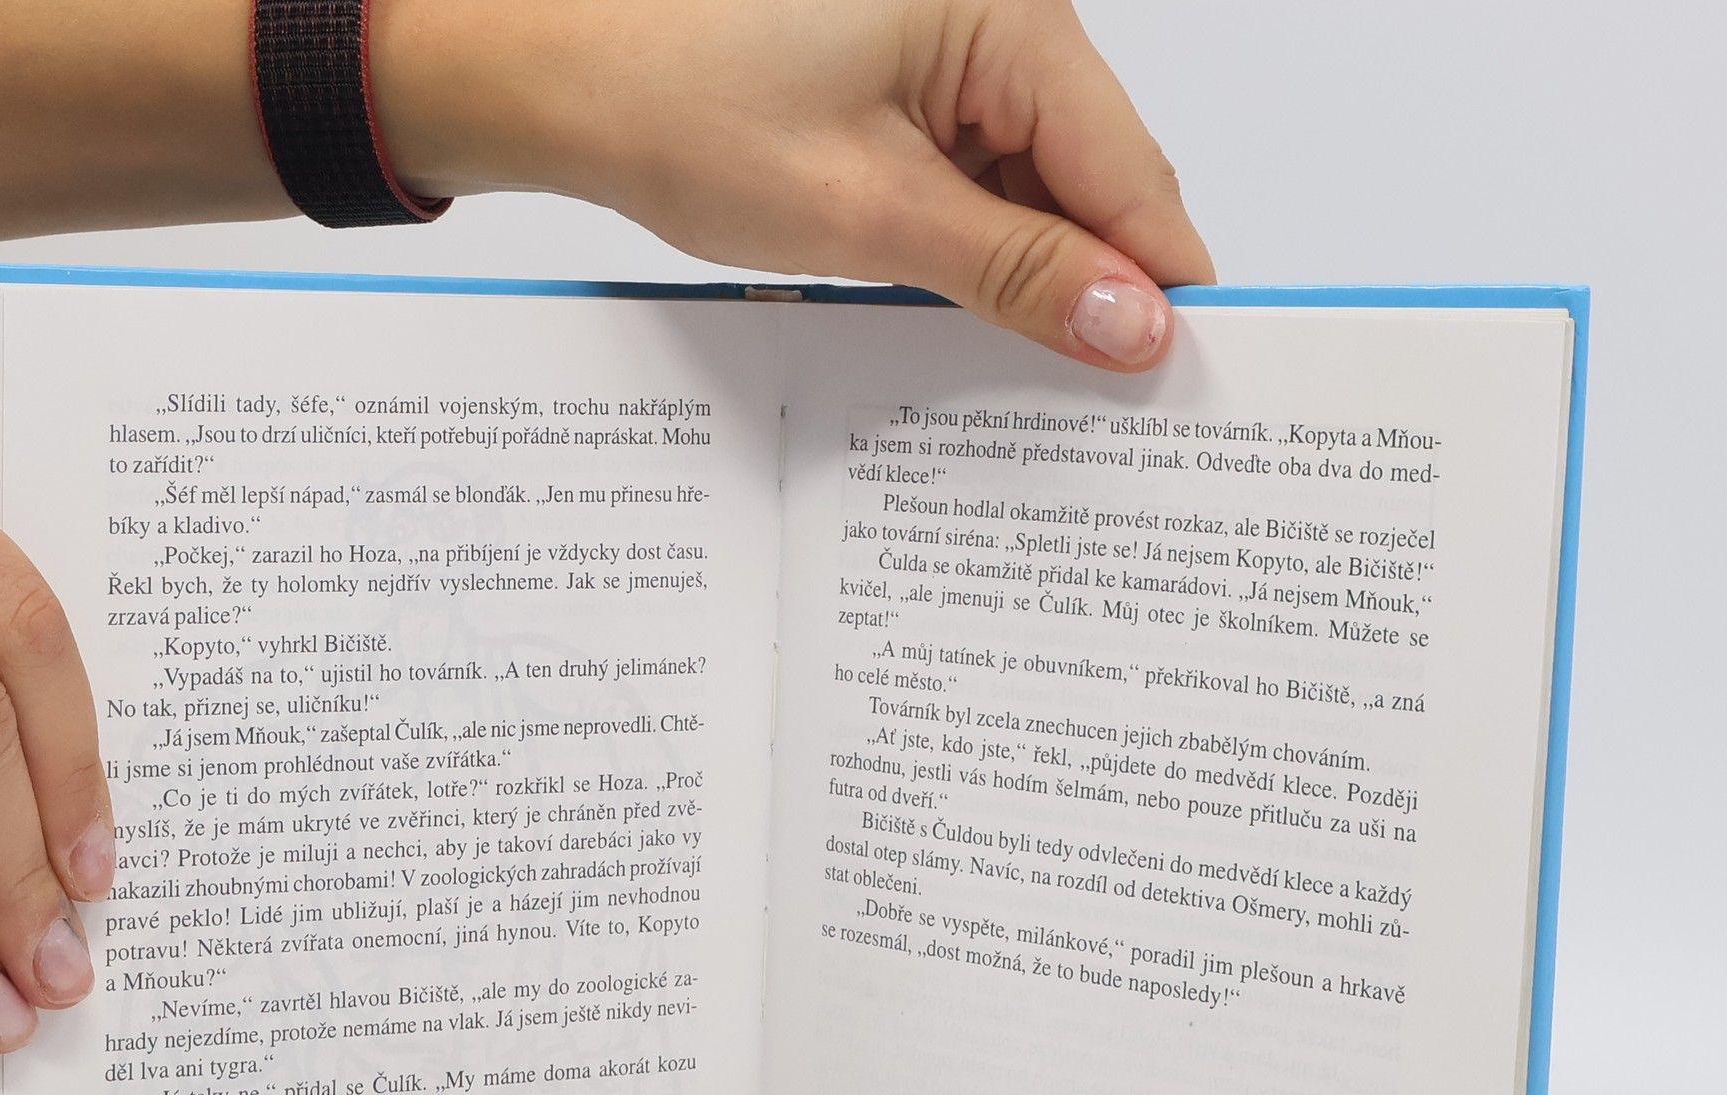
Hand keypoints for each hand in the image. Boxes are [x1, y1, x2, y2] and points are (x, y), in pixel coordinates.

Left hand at [382, 0, 1212, 368]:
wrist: (557, 70)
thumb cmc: (681, 106)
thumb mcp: (865, 213)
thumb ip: (1012, 271)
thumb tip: (1134, 324)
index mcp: (1006, 16)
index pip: (1132, 169)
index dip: (1160, 281)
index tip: (1184, 379)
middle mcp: (996, 18)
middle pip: (1091, 177)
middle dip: (1093, 287)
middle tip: (1103, 408)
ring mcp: (950, 48)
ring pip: (1032, 186)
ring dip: (1026, 274)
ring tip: (1021, 375)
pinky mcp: (906, 81)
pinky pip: (974, 175)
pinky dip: (972, 247)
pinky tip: (958, 314)